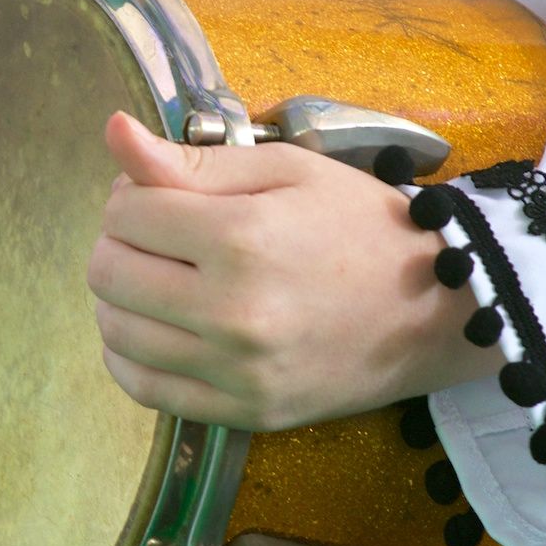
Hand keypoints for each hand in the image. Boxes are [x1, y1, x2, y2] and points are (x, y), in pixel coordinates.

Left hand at [87, 111, 496, 430]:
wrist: (436, 312)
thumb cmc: (361, 227)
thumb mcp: (286, 171)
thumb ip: (194, 160)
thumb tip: (114, 133)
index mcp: (243, 239)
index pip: (126, 213)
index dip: (131, 196)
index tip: (158, 196)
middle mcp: (232, 312)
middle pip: (109, 272)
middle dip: (119, 243)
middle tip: (157, 236)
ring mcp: (236, 371)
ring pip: (117, 332)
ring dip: (120, 298)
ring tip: (158, 279)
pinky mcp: (242, 412)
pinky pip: (143, 387)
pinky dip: (130, 356)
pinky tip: (158, 329)